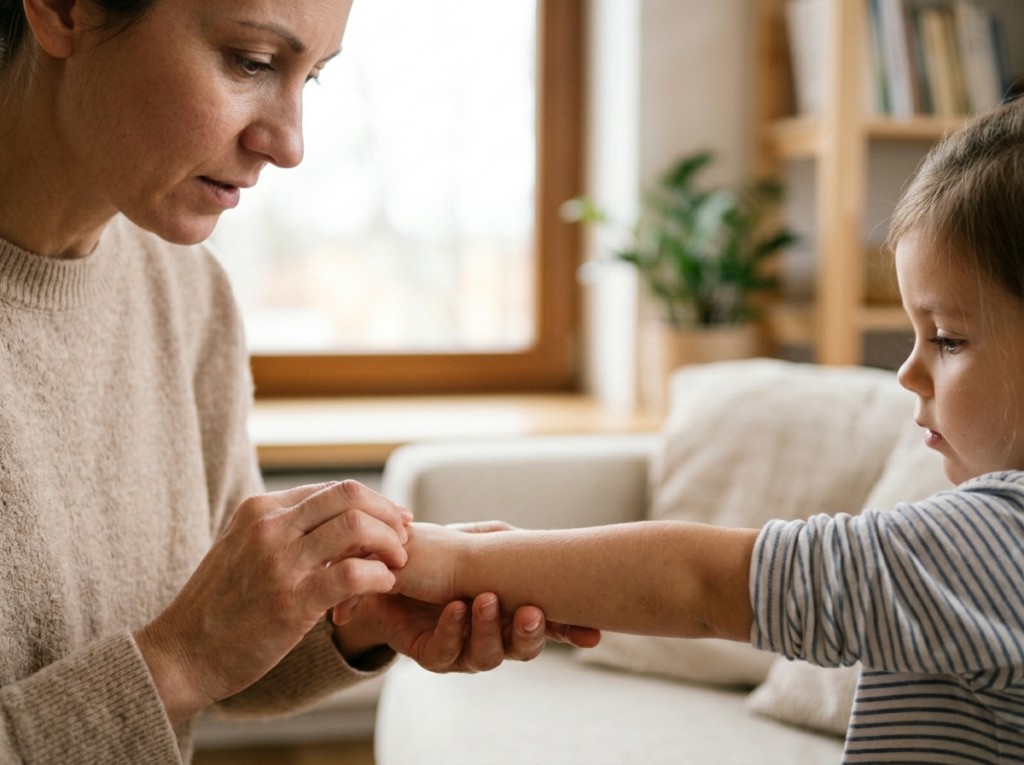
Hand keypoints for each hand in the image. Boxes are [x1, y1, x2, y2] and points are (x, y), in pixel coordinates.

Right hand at [134, 481, 410, 726]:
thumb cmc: (218, 608)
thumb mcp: (242, 550)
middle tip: (405, 536)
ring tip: (397, 563)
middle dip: (388, 514)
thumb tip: (331, 521)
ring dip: (389, 543)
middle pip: (350, 496)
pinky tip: (383, 586)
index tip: (393, 521)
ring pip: (356, 528)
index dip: (373, 503)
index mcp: (260, 510)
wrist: (180, 656)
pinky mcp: (290, 602)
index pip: (333, 489)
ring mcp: (278, 563)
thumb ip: (282, 531)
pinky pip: (353, 574)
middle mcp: (269, 527)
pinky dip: (379, 577)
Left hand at [387, 520, 600, 649]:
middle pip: (524, 648)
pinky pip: (447, 651)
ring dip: (489, 628)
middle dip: (530, 633)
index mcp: (513, 610)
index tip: (592, 634)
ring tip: (485, 600)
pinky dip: (453, 628)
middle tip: (530, 612)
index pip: (551, 626)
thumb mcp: (480, 543)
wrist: (388, 573)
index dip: (573, 632)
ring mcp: (464, 649)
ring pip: (488, 655)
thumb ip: (508, 544)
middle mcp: (494, 635)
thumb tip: (542, 544)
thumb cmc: (443, 557)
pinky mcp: (432, 655)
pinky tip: (455, 607)